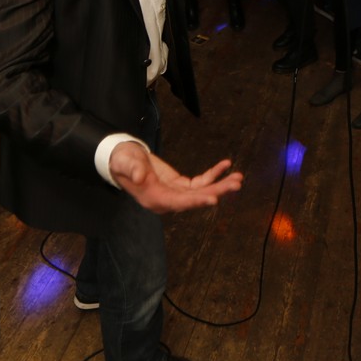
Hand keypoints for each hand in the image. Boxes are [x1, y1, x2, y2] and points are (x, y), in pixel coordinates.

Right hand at [109, 142, 243, 213]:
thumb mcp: (124, 161)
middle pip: (195, 198)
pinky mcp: (179, 185)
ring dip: (220, 185)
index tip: (214, 198)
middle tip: (236, 184)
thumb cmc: (122, 160)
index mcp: (153, 198)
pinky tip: (225, 165)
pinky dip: (213, 174)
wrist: (123, 159)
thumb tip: (141, 177)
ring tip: (238, 178)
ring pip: (201, 192)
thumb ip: (132, 169)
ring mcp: (174, 193)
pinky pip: (200, 182)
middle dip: (216, 192)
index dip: (196, 200)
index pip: (178, 202)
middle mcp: (167, 200)